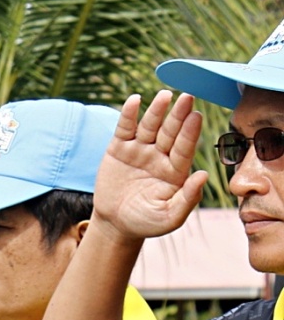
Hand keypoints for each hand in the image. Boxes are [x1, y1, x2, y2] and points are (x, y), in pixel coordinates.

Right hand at [94, 91, 208, 240]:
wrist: (116, 224)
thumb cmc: (146, 222)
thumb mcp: (170, 217)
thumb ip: (188, 198)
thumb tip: (203, 175)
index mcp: (176, 171)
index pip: (184, 147)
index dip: (189, 132)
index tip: (197, 116)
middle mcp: (160, 156)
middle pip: (170, 132)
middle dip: (178, 115)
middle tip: (188, 97)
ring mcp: (139, 151)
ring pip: (150, 126)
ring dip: (157, 110)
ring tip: (165, 95)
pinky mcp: (118, 149)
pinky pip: (124, 129)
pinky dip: (128, 114)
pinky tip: (135, 100)